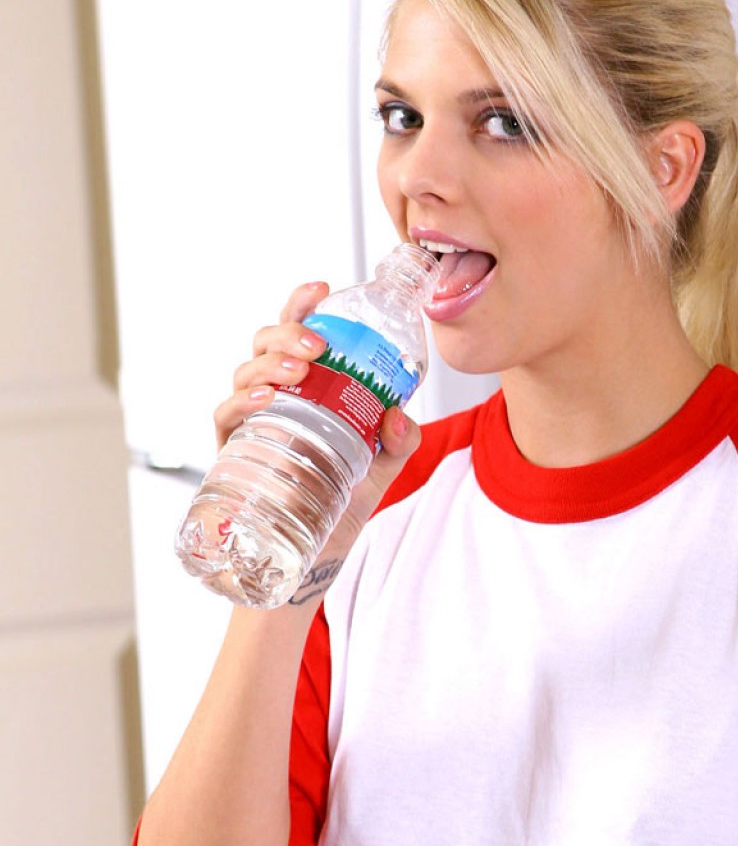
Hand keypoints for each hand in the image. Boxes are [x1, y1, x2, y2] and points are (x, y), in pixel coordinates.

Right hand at [215, 282, 421, 600]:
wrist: (312, 558)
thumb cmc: (339, 505)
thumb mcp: (380, 469)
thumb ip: (399, 442)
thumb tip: (402, 416)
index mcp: (305, 388)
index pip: (297, 334)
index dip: (302, 305)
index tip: (323, 286)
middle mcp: (272, 397)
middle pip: (265, 343)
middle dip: (287, 331)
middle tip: (317, 344)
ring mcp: (249, 422)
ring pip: (245, 372)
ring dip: (270, 362)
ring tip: (298, 368)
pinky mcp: (233, 451)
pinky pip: (227, 415)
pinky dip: (244, 401)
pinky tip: (268, 398)